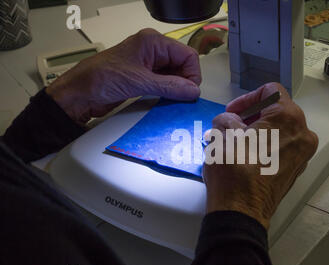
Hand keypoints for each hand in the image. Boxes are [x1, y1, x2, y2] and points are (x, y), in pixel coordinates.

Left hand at [46, 28, 200, 123]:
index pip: (187, 55)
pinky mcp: (144, 80)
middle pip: (183, 66)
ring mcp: (148, 66)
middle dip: (185, 83)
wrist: (79, 94)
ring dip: (176, 90)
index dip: (192, 75)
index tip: (190, 92)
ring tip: (173, 101)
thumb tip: (192, 90)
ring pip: (175, 77)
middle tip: (182, 99)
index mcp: (152, 42)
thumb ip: (169, 86)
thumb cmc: (98, 78)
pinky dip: (168, 95)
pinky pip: (165, 86)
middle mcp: (152, 52)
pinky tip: (165, 102)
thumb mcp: (140, 82)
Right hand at [203, 83, 318, 228]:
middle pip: (278, 111)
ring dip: (259, 132)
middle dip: (252, 115)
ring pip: (280, 131)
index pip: (270, 91)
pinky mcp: (296, 171)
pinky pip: (283, 149)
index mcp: (288, 117)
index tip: (233, 111)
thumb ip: (227, 119)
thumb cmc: (235, 171)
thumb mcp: (223, 134)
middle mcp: (302, 134)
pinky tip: (247, 155)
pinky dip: (267, 147)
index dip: (247, 98)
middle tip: (232, 124)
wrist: (241, 210)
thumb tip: (229, 122)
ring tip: (237, 141)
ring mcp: (302, 154)